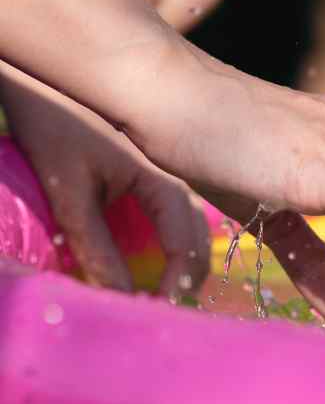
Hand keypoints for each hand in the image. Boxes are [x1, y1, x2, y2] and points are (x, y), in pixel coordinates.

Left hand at [0, 62, 210, 298]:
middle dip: (186, 284)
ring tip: (160, 298)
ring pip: (192, 237)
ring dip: (182, 271)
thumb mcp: (70, 194)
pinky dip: (172, 256)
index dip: (177, 286)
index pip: (188, 247)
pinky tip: (154, 271)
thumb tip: (119, 297)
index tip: (156, 313)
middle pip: (200, 245)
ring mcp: (168, 185)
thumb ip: (96, 246)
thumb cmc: (56, 131)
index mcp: (165, 185)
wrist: (45, 89)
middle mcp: (176, 186)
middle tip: (160, 314)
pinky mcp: (153, 187)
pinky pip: (176, 229)